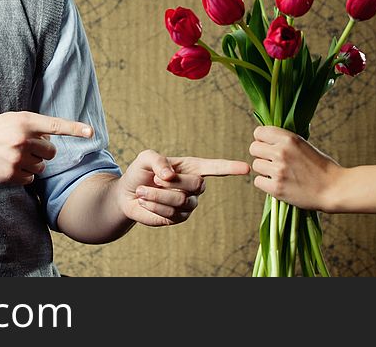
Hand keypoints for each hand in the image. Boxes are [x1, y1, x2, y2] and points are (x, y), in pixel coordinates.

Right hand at [0, 111, 92, 184]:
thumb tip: (50, 140)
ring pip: (41, 167)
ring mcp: (16, 157)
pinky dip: (23, 176)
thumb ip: (30, 127)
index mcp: (23, 120)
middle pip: (51, 152)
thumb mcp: (9, 120)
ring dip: (33, 165)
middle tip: (26, 149)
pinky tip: (9, 168)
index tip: (91, 132)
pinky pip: (30, 179)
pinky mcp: (10, 174)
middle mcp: (22, 138)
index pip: (55, 125)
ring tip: (13, 157)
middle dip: (43, 153)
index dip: (75, 129)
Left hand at [120, 150, 249, 225]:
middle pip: (196, 184)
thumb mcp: (146, 158)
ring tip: (143, 191)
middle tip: (153, 179)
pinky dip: (154, 205)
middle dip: (170, 182)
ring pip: (180, 200)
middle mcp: (195, 185)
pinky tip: (146, 201)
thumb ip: (158, 160)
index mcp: (191, 167)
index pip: (215, 167)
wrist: (128, 194)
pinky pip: (171, 213)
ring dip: (157, 194)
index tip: (246, 168)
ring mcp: (189, 203)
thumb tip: (170, 175)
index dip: (230, 167)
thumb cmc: (141, 172)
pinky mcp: (179, 218)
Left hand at [249, 125, 341, 210]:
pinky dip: (266, 184)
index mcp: (289, 139)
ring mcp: (278, 170)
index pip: (259, 132)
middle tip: (273, 161)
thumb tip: (266, 136)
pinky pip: (258, 181)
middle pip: (253, 148)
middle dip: (261, 154)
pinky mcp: (276, 188)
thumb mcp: (304, 145)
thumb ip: (285, 140)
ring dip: (264, 170)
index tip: (268, 145)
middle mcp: (281, 152)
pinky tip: (278, 183)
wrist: (334, 189)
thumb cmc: (321, 167)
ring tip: (280, 173)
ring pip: (255, 165)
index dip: (262, 139)